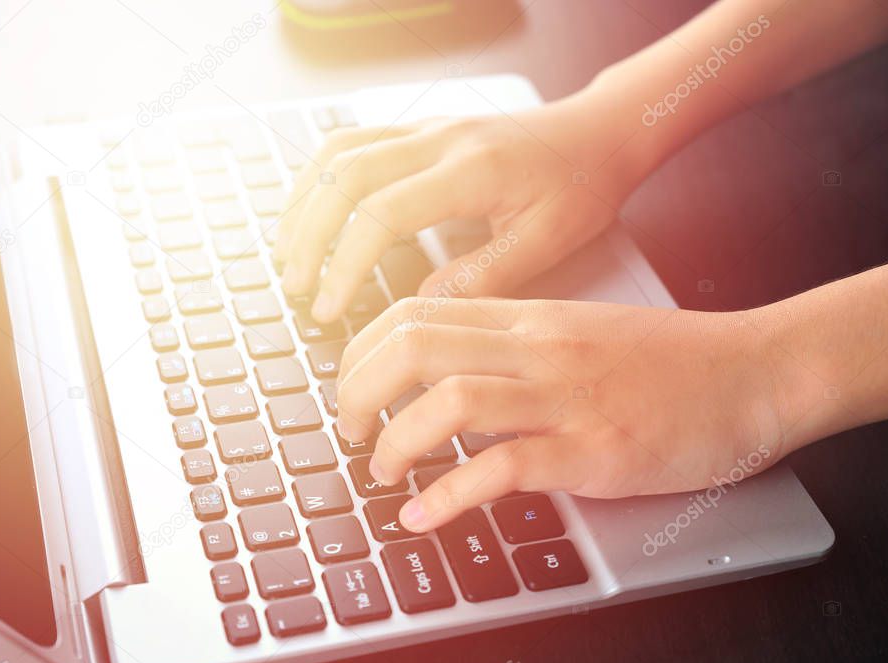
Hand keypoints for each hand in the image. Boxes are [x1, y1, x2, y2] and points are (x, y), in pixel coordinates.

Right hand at [274, 90, 643, 322]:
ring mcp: (425, 128)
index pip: (382, 213)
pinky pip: (351, 141)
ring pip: (338, 152)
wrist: (598, 134)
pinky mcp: (420, 129)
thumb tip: (417, 308)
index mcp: (472, 170)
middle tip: (297, 289)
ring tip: (289, 256)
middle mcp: (440, 140)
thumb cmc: (580, 188)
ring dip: (304, 203)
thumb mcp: (547, 242)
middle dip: (309, 236)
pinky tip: (310, 213)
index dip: (345, 264)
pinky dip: (319, 178)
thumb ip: (483, 276)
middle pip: (344, 176)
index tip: (330, 309)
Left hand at [336, 297, 797, 532]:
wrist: (752, 373)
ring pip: (449, 401)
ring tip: (381, 472)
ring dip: (395, 442)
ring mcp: (564, 397)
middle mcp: (537, 346)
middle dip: (359, 392)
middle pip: (414, 347)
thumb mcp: (577, 330)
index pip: (415, 311)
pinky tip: (423, 515)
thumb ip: (510, 341)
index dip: (362, 352)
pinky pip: (502, 467)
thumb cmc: (667, 358)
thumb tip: (444, 369)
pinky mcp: (592, 450)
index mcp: (529, 316)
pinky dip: (448, 496)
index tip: (352, 388)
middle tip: (351, 431)